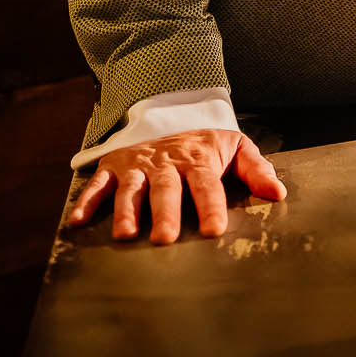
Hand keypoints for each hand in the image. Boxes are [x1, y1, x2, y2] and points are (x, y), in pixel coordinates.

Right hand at [69, 129, 285, 245]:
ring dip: (126, 210)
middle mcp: (166, 162)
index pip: (207, 183)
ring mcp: (138, 164)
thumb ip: (256, 170)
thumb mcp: (236, 148)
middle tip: (166, 239)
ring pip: (131, 188)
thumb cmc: (206, 146)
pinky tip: (77, 223)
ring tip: (127, 235)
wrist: (170, 117)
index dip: (211, 206)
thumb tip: (278, 193)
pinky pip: (98, 183)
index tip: (214, 231)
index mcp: (198, 158)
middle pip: (166, 188)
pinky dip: (86, 201)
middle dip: (166, 212)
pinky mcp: (114, 167)